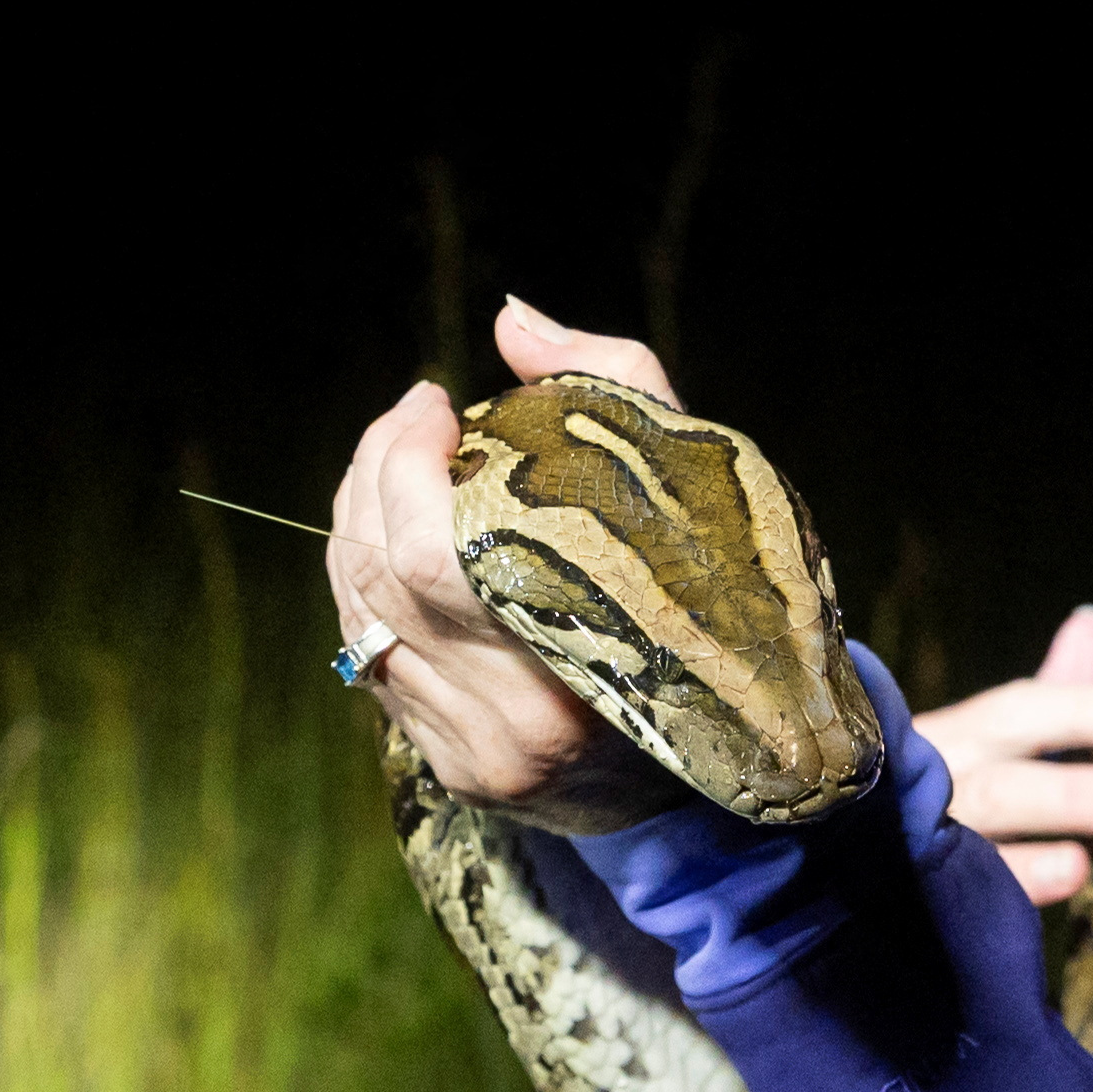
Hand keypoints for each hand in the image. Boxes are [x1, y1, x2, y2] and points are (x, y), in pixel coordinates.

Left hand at [327, 298, 686, 826]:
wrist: (733, 749)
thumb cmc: (712, 592)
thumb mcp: (689, 473)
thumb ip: (605, 380)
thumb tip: (507, 320)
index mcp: (578, 664)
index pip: (426, 557)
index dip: (403, 463)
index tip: (436, 402)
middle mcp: (515, 728)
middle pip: (380, 576)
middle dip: (374, 473)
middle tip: (414, 418)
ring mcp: (476, 756)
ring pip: (361, 617)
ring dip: (359, 523)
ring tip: (397, 462)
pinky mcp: (453, 770)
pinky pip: (370, 660)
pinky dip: (367, 586)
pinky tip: (394, 536)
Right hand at [920, 605, 1092, 904]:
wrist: (830, 862)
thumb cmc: (944, 785)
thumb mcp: (997, 735)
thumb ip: (1056, 690)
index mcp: (954, 737)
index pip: (1017, 713)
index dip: (1083, 711)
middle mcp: (926, 791)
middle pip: (1000, 787)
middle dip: (1068, 794)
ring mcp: (910, 855)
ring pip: (970, 855)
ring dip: (1026, 864)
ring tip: (1080, 868)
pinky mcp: (907, 913)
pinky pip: (944, 916)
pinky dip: (979, 917)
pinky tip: (1016, 920)